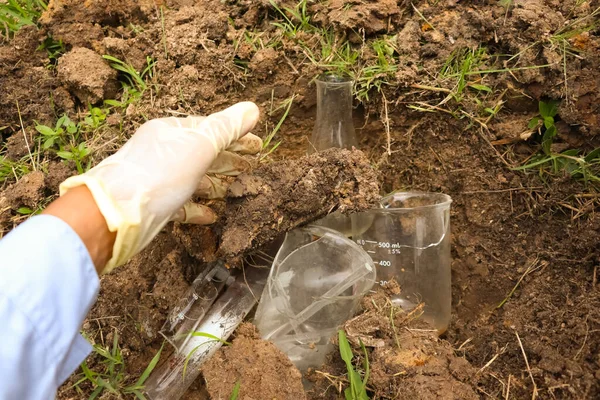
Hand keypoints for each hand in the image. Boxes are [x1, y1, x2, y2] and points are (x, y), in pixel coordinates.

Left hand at [59, 102, 260, 272]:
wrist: (115, 214)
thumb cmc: (158, 174)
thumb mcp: (198, 146)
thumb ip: (225, 129)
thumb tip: (252, 109)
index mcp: (171, 133)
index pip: (210, 129)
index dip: (237, 136)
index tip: (259, 145)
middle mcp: (163, 153)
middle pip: (203, 153)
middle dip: (229, 158)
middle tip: (253, 165)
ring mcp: (158, 181)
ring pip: (193, 179)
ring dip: (216, 183)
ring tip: (236, 189)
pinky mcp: (154, 207)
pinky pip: (182, 204)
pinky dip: (199, 208)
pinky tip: (213, 215)